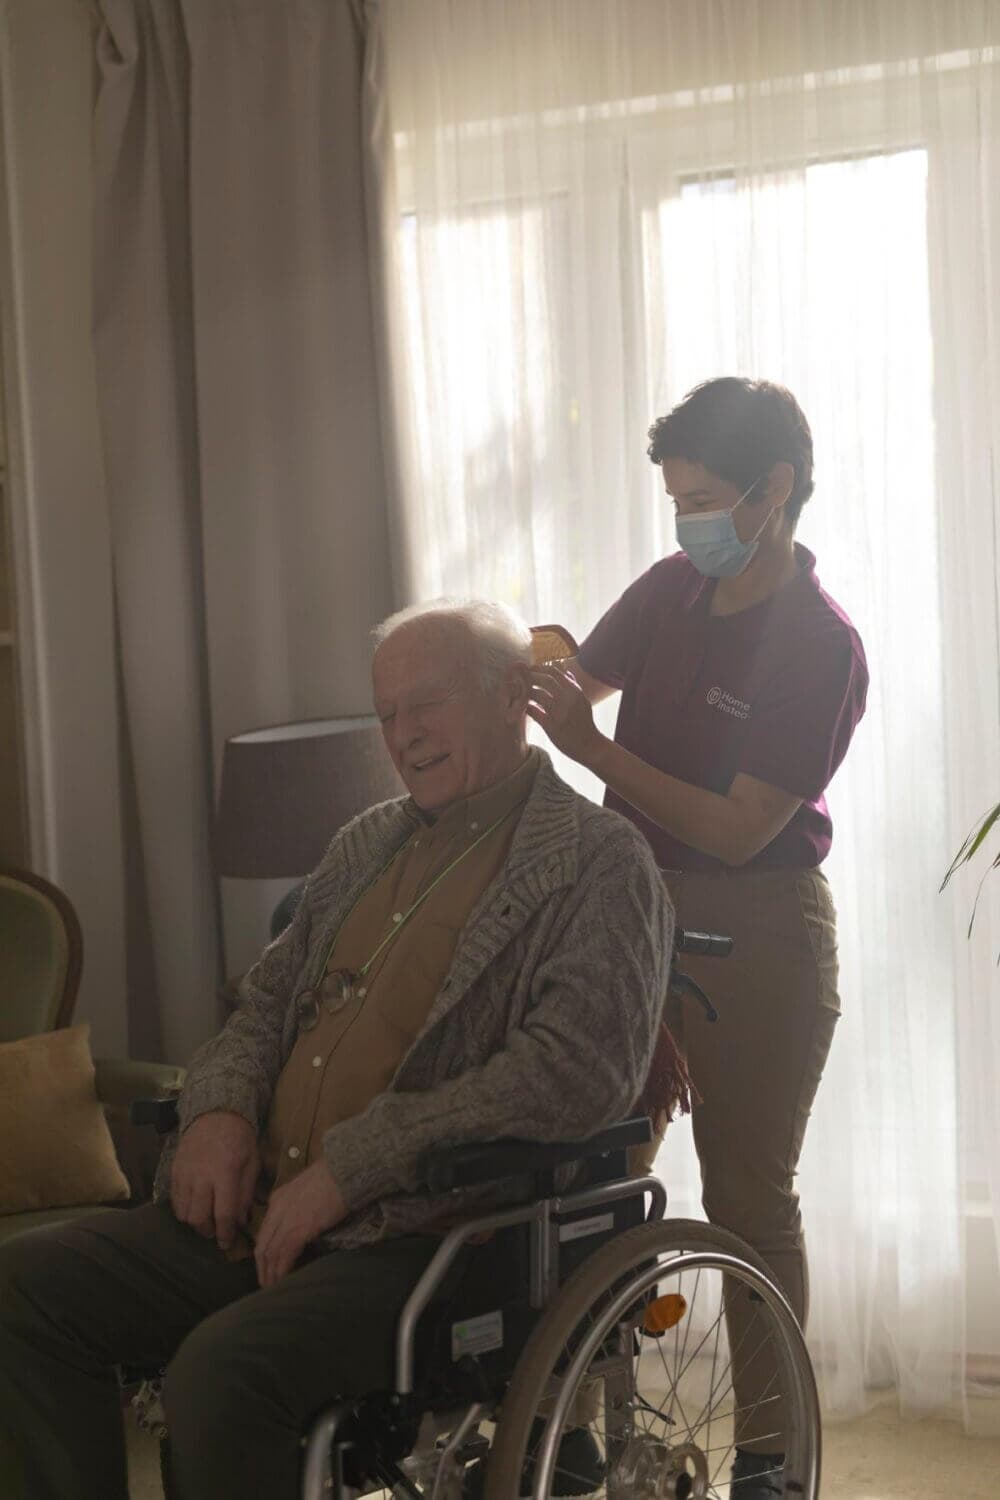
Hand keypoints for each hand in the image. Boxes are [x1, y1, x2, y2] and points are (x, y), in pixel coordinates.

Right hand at [170, 1110, 260, 1251]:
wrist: (216, 1113)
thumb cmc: (240, 1139)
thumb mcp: (252, 1163)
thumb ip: (246, 1193)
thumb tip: (242, 1221)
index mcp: (226, 1173)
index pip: (223, 1214)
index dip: (225, 1233)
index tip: (227, 1243)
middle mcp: (202, 1176)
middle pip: (199, 1218)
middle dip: (208, 1231)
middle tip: (216, 1232)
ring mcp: (185, 1174)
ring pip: (184, 1213)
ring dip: (195, 1222)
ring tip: (205, 1220)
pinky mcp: (174, 1171)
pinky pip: (174, 1200)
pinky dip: (183, 1209)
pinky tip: (195, 1207)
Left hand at [254, 1160, 346, 1286]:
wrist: (344, 1171)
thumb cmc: (333, 1177)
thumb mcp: (307, 1188)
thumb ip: (298, 1205)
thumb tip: (303, 1223)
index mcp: (278, 1199)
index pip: (265, 1230)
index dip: (264, 1250)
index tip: (266, 1264)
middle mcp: (277, 1210)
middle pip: (262, 1244)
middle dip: (262, 1267)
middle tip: (266, 1283)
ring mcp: (287, 1220)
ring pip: (270, 1253)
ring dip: (270, 1273)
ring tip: (273, 1288)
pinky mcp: (299, 1229)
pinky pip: (284, 1255)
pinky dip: (282, 1270)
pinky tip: (283, 1280)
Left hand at [528, 665, 608, 767]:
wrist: (590, 746)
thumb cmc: (584, 722)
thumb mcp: (582, 700)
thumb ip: (572, 684)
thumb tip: (562, 668)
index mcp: (575, 692)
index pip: (555, 672)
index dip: (540, 668)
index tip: (530, 669)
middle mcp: (568, 700)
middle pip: (546, 680)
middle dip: (531, 677)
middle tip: (522, 678)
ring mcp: (560, 713)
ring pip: (538, 695)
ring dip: (527, 692)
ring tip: (521, 693)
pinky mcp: (552, 726)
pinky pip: (535, 712)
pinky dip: (527, 707)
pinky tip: (525, 707)